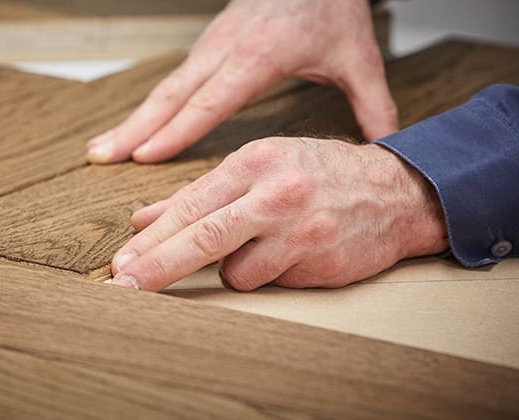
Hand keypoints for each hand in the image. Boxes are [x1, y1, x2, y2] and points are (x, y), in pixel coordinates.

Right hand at [87, 0, 397, 163]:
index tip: (146, 155)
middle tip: (101, 156)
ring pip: (165, 87)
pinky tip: (131, 128)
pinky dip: (148, 107)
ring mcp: (212, 45)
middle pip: (173, 94)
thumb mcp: (358, 56)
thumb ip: (373, 105)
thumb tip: (386, 149)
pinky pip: (173, 80)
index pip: (212, 99)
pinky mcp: (209, 45)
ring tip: (100, 149)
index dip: (178, 130)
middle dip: (136, 128)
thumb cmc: (330, 7)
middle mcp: (227, 49)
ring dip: (132, 118)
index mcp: (261, 55)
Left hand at [109, 137, 447, 291]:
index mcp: (254, 161)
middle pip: (203, 238)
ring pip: (236, 272)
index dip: (152, 238)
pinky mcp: (320, 263)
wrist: (395, 192)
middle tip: (123, 286)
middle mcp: (276, 193)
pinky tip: (293, 253)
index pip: (191, 205)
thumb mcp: (258, 167)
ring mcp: (301, 231)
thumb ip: (198, 195)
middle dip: (159, 266)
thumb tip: (142, 218)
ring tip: (267, 243)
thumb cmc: (317, 175)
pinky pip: (272, 283)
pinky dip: (272, 274)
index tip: (124, 261)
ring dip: (238, 267)